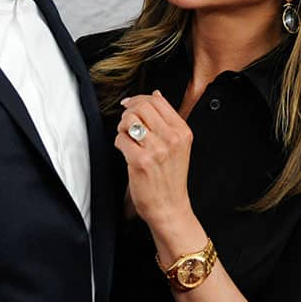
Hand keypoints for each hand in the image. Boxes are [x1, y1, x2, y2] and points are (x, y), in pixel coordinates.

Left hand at [115, 90, 194, 230]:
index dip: (139, 99)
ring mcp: (157, 150)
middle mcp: (172, 138)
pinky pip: (121, 139)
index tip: (131, 105)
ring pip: (129, 120)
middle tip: (126, 123)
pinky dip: (119, 142)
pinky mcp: (140, 161)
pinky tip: (125, 151)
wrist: (169, 207)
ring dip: (122, 127)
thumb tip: (156, 94)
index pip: (157, 100)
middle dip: (128, 112)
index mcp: (182, 131)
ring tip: (127, 137)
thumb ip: (167, 121)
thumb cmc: (171, 178)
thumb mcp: (178, 145)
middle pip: (142, 106)